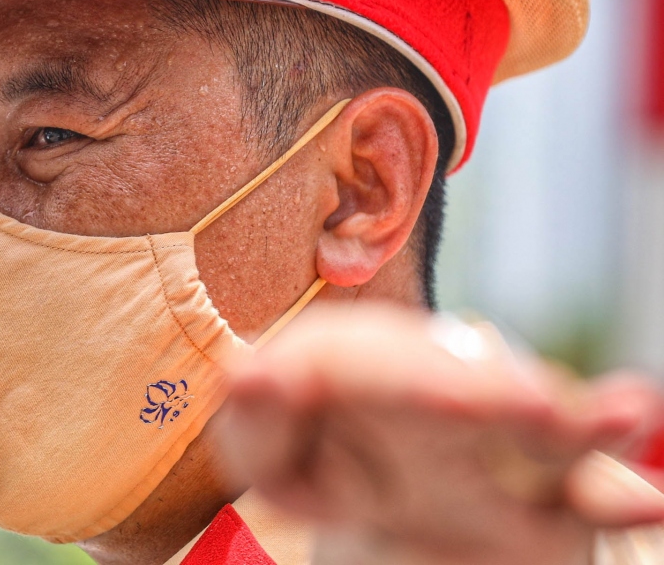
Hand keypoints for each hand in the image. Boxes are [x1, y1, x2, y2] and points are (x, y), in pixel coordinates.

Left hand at [221, 303, 663, 564]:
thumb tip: (242, 373)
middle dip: (467, 390)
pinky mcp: (551, 495)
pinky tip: (644, 501)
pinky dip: (614, 495)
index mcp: (368, 367)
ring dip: (572, 419)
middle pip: (453, 383)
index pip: (344, 363)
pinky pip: (587, 492)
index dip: (325, 375)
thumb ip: (255, 419)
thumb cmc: (327, 457)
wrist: (393, 494)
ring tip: (621, 411)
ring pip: (541, 425)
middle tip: (502, 401)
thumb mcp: (275, 452)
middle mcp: (445, 388)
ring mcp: (504, 440)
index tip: (277, 383)